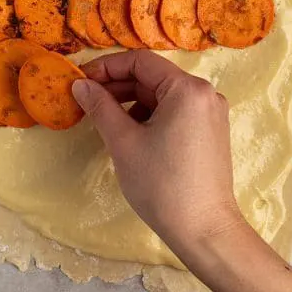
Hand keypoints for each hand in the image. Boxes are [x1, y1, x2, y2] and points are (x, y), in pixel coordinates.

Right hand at [73, 50, 243, 259]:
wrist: (204, 230)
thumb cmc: (162, 185)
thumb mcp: (124, 142)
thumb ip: (101, 107)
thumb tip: (80, 85)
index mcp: (187, 89)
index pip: (140, 61)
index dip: (106, 67)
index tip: (80, 81)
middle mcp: (204, 93)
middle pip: (153, 77)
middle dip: (117, 86)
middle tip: (86, 100)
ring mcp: (211, 113)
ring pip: (163, 95)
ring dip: (131, 101)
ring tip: (103, 118)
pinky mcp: (211, 131)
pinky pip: (175, 111)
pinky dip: (150, 115)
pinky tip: (129, 132)